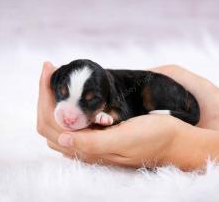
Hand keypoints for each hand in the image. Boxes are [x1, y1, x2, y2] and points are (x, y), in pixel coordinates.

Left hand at [36, 62, 199, 164]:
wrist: (173, 139)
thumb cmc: (154, 138)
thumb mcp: (124, 140)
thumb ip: (92, 144)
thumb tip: (61, 139)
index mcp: (89, 150)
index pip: (51, 124)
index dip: (45, 96)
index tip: (49, 68)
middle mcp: (86, 147)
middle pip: (50, 121)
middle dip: (45, 93)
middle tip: (50, 67)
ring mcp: (92, 140)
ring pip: (59, 120)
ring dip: (54, 97)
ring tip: (56, 75)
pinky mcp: (100, 133)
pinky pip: (74, 119)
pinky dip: (67, 102)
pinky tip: (72, 89)